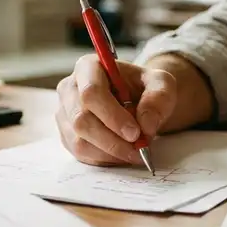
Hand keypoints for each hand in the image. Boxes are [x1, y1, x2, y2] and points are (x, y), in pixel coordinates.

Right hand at [56, 55, 176, 166]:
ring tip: (134, 152)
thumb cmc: (144, 88)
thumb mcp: (161, 84)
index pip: (91, 93)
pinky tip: (122, 154)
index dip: (112, 116)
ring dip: (110, 153)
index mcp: (88, 67)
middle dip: (112, 140)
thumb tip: (146, 125)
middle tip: (139, 149)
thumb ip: (158, 98)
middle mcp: (69, 88)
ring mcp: (65, 113)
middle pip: (81, 120)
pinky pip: (80, 154)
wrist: (136, 100)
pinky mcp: (66, 134)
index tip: (135, 133)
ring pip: (79, 141)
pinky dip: (104, 159)